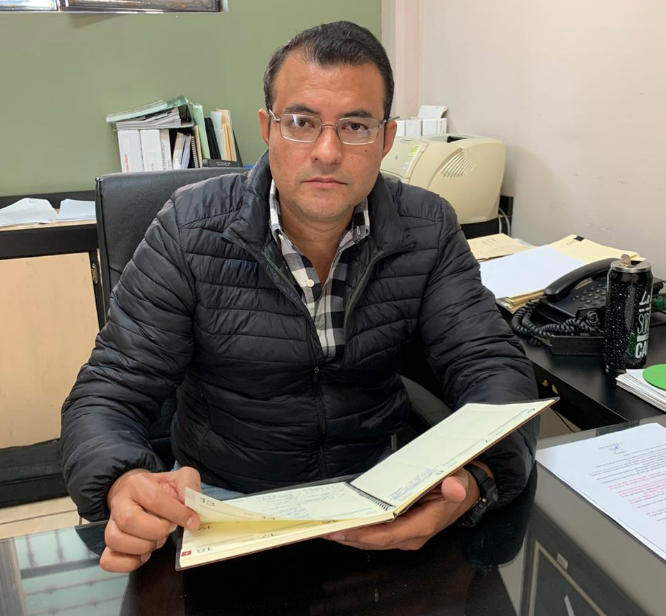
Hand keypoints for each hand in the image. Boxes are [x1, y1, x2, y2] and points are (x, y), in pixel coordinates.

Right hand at [100, 466, 201, 571]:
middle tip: (169, 529)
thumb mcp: (179, 478)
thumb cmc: (162, 489)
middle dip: (157, 530)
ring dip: (143, 546)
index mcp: (137, 484)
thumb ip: (188, 485)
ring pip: (116, 540)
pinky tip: (144, 555)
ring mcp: (110, 525)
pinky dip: (129, 563)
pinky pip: (108, 560)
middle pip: (129, 521)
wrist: (138, 494)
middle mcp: (119, 503)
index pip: (154, 499)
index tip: (192, 521)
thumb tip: (190, 505)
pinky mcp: (108, 545)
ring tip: (157, 540)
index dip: (176, 513)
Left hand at [325, 464, 486, 550]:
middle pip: (374, 541)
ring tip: (326, 527)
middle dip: (348, 536)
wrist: (466, 492)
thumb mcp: (459, 481)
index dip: (363, 535)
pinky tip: (344, 521)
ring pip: (372, 539)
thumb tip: (453, 487)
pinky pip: (376, 532)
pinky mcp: (400, 528)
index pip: (387, 536)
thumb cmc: (459, 486)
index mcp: (422, 526)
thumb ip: (455, 486)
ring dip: (350, 534)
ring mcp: (405, 533)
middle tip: (323, 529)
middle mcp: (411, 535)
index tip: (342, 530)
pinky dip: (359, 529)